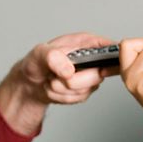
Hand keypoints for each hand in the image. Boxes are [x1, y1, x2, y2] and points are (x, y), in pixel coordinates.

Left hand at [0, 31, 115, 134]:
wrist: (30, 82)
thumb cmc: (36, 62)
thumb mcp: (39, 53)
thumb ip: (53, 58)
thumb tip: (69, 70)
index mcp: (86, 43)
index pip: (111, 48)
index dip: (111, 58)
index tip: (99, 68)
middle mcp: (91, 59)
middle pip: (98, 75)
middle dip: (74, 80)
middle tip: (57, 76)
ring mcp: (89, 76)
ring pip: (86, 89)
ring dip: (63, 89)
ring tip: (53, 80)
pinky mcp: (85, 91)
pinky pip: (78, 98)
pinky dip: (62, 97)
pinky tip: (55, 88)